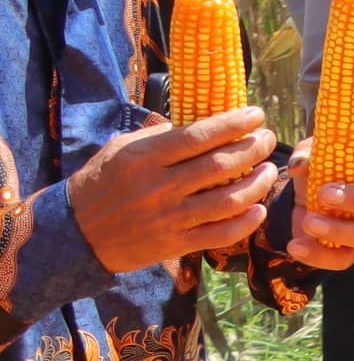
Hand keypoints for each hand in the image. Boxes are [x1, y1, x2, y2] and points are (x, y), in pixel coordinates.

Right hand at [70, 108, 280, 272]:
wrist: (75, 235)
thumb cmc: (100, 184)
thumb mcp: (119, 150)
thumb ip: (158, 136)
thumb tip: (201, 120)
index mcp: (143, 159)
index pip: (198, 136)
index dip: (233, 123)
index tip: (256, 115)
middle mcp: (158, 188)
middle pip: (220, 166)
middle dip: (253, 148)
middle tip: (268, 139)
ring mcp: (168, 219)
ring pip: (228, 200)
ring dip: (258, 184)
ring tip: (271, 170)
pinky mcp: (174, 245)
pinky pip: (221, 234)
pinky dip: (247, 222)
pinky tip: (259, 208)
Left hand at [284, 137, 353, 270]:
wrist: (304, 203)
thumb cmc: (318, 173)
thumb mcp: (311, 158)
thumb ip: (306, 155)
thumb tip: (300, 165)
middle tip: (324, 193)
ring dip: (338, 230)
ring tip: (308, 222)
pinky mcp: (351, 252)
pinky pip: (343, 260)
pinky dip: (319, 255)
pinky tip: (296, 245)